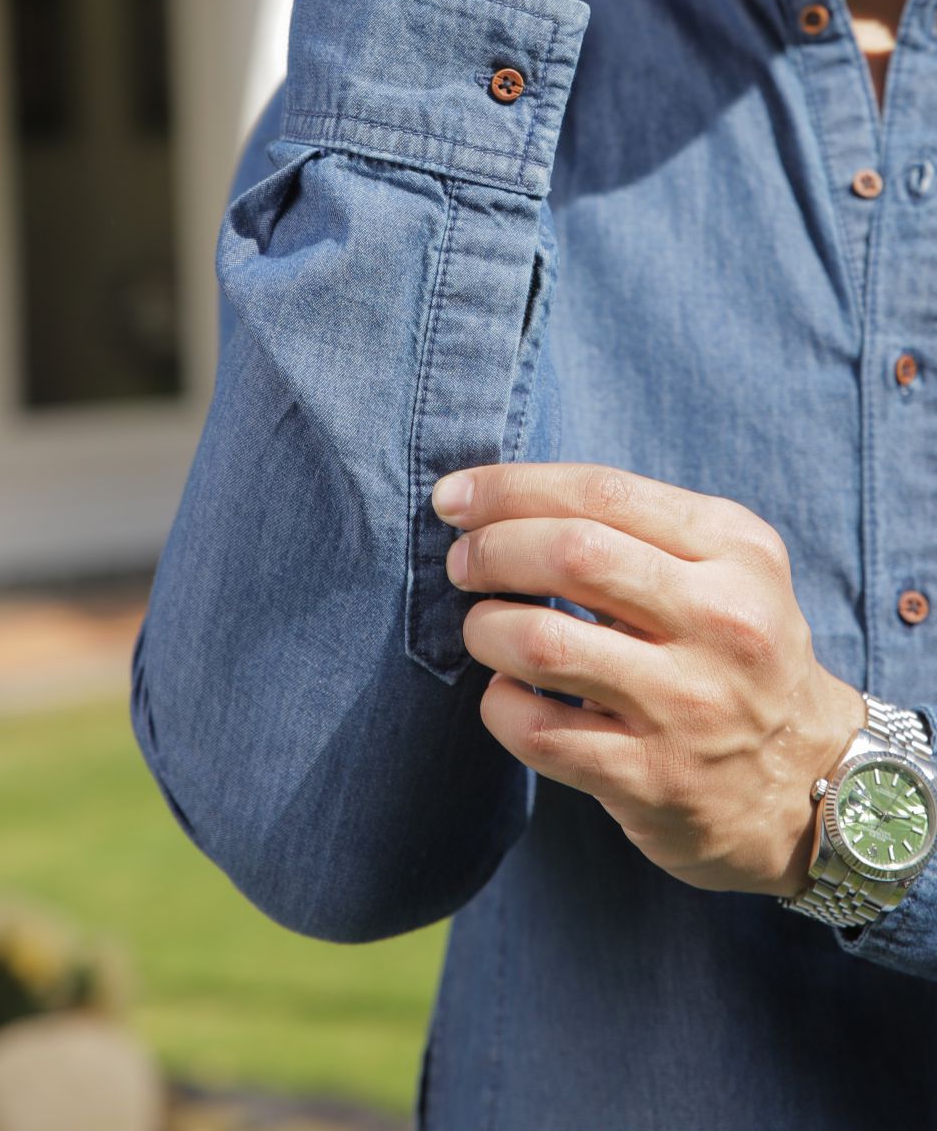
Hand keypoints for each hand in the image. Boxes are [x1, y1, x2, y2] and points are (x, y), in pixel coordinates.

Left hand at [431, 462, 866, 896]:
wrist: (813, 780)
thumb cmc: (736, 650)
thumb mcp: (725, 567)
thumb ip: (636, 526)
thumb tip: (498, 501)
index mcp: (735, 550)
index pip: (602, 492)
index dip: (510, 488)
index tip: (455, 498)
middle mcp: (720, 621)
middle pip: (570, 554)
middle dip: (490, 550)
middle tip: (462, 564)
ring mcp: (688, 705)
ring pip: (542, 643)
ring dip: (485, 628)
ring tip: (482, 629)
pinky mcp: (652, 778)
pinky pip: (537, 730)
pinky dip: (499, 703)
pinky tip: (508, 694)